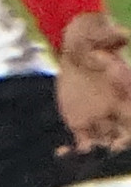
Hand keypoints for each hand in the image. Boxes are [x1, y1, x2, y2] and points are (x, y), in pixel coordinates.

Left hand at [58, 12, 130, 151]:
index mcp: (128, 89)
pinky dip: (75, 151)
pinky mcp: (81, 123)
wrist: (77, 50)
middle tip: (115, 146)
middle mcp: (118, 108)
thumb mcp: (102, 36)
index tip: (127, 126)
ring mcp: (100, 118)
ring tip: (86, 151)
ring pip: (106, 141)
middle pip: (126, 132)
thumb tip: (123, 35)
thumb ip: (112, 37)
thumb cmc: (94, 40)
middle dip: (123, 141)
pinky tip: (62, 152)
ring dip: (100, 150)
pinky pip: (82, 142)